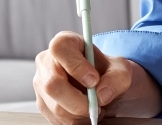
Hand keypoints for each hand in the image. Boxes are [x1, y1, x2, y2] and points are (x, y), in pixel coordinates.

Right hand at [34, 31, 161, 124]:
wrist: (102, 86)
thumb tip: (101, 94)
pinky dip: (76, 121)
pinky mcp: (43, 104)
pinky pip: (57, 119)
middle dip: (79, 101)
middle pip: (52, 84)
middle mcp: (46, 62)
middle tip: (97, 105)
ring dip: (80, 114)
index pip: (60, 49)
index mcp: (64, 43)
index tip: (94, 80)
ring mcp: (41, 84)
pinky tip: (85, 113)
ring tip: (94, 107)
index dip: (76, 66)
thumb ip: (116, 78)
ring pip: (56, 107)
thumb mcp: (120, 69)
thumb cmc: (106, 71)